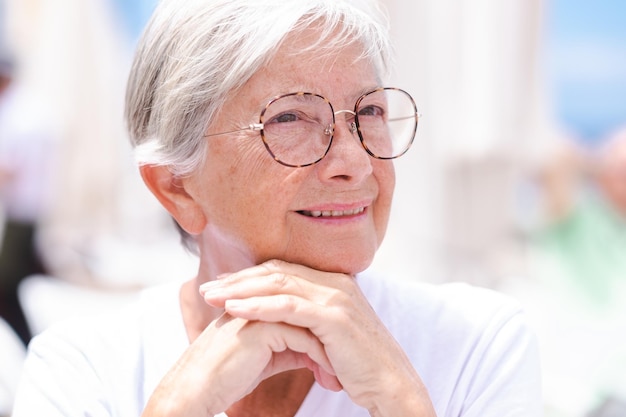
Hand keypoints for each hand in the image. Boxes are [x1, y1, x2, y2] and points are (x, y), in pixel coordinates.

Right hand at [142, 308, 340, 415]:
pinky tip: (328, 376)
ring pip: (310, 323)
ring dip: (329, 349)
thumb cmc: (227, 375)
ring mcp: (261, 309)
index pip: (304, 306)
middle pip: (310, 310)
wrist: (197, 389)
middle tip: (347, 362)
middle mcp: (262, 299)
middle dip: (331, 337)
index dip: (323, 330)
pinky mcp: (262, 327)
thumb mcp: (266, 357)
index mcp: (262, 301)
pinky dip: (319, 358)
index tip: (340, 354)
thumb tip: (313, 348)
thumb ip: (288, 345)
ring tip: (340, 373)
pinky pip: (303, 339)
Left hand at [200, 260, 435, 415]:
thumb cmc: (358, 364)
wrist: (391, 383)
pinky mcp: (333, 316)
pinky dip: (257, 306)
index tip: (222, 286)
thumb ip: (308, 319)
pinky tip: (234, 310)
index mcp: (333, 282)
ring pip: (278, 284)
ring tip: (211, 298)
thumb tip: (282, 322)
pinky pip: (287, 306)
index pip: (283, 270)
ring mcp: (335, 296)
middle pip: (276, 271)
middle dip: (238, 280)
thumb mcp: (329, 334)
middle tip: (207, 289)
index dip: (250, 276)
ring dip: (240, 290)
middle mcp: (334, 282)